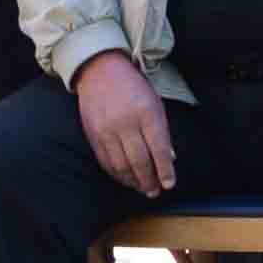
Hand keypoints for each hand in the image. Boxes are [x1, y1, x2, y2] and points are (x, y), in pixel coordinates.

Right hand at [76, 49, 179, 197]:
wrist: (100, 70)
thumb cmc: (133, 87)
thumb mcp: (155, 103)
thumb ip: (162, 131)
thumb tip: (169, 158)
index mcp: (146, 113)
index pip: (158, 148)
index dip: (165, 170)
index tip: (169, 184)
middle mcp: (126, 123)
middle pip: (140, 161)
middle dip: (149, 180)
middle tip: (155, 191)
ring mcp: (107, 130)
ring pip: (121, 165)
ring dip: (133, 181)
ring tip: (142, 188)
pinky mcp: (93, 135)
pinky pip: (106, 162)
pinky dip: (117, 174)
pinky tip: (126, 178)